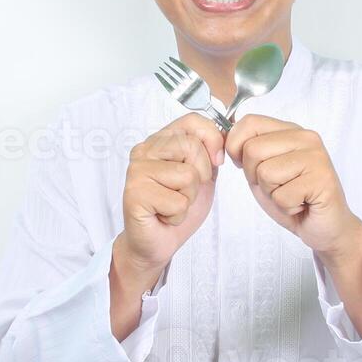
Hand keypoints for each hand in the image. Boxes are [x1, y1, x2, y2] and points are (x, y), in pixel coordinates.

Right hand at [115, 113, 224, 284]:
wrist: (157, 241)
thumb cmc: (176, 207)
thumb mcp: (202, 174)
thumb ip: (210, 152)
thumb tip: (226, 132)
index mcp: (160, 141)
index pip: (192, 120)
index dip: (212, 139)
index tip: (215, 161)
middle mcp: (144, 150)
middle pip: (192, 146)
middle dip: (201, 176)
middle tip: (184, 192)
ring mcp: (137, 171)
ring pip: (187, 175)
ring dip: (189, 198)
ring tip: (172, 204)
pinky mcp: (135, 194)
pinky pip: (177, 201)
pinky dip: (178, 214)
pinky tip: (164, 216)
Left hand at [224, 114, 361, 260]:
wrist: (324, 226)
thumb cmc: (293, 197)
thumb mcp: (261, 170)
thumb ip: (247, 151)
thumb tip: (222, 135)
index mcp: (290, 130)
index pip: (249, 122)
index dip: (235, 147)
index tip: (247, 166)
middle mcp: (306, 138)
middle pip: (253, 150)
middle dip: (255, 176)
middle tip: (278, 186)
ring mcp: (317, 157)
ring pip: (266, 173)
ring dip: (272, 193)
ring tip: (291, 195)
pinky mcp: (323, 179)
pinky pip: (282, 195)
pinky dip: (286, 207)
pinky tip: (301, 204)